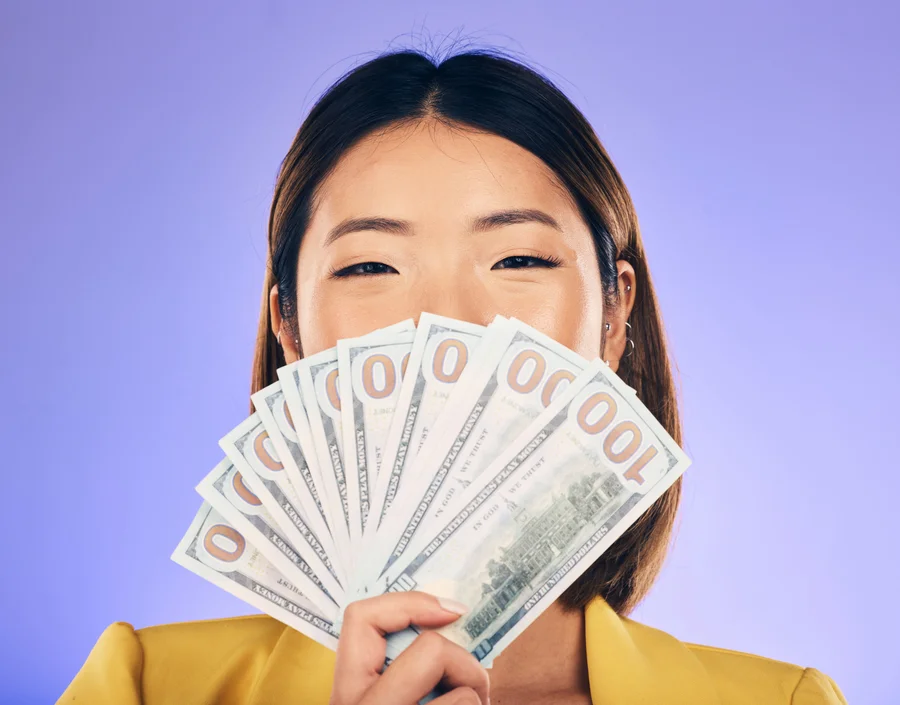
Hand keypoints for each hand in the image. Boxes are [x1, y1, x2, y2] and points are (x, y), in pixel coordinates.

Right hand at [329, 591, 489, 704]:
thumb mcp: (391, 692)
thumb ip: (403, 665)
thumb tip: (453, 617)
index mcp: (347, 690)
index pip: (360, 617)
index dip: (410, 602)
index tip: (453, 610)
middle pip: (430, 649)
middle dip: (464, 663)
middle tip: (476, 686)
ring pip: (461, 693)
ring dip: (476, 700)